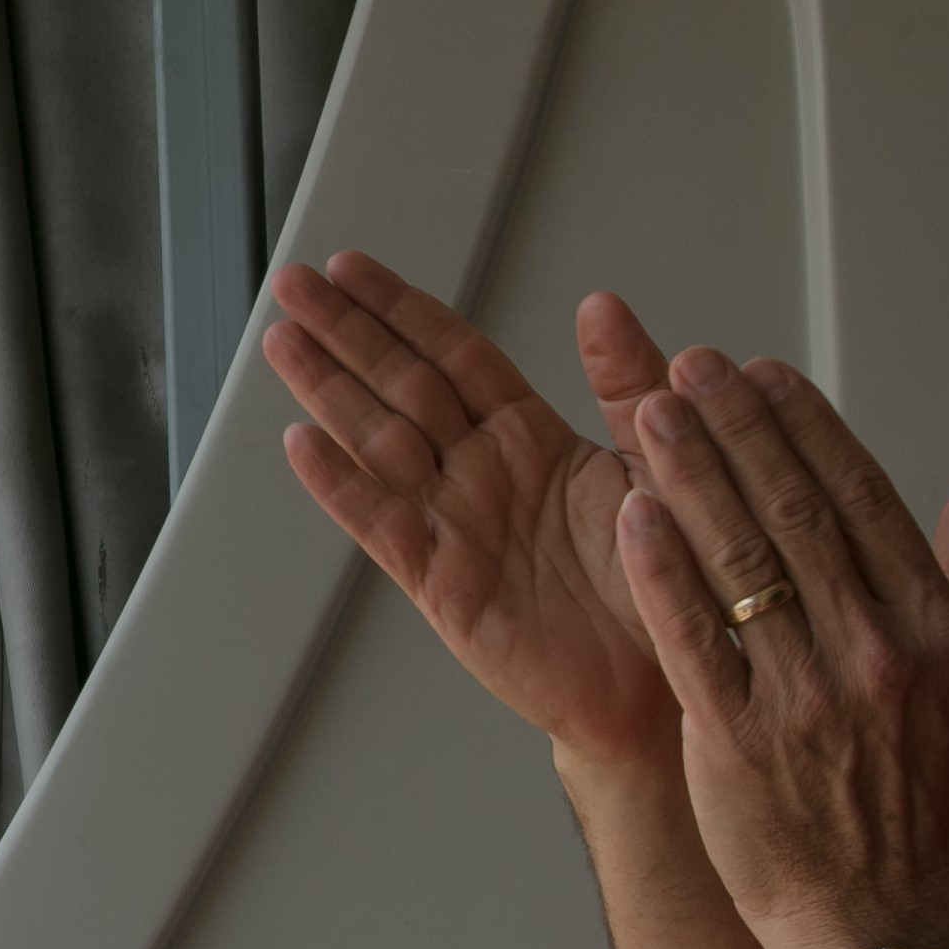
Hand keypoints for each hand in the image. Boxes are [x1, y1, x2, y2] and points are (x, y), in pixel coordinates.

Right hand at [265, 253, 682, 765]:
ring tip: (284, 340)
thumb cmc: (665, 578)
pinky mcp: (442, 583)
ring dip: (328, 390)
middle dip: (344, 332)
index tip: (352, 269)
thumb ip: (627, 383)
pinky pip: (383, 525)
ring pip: (377, 442)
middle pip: (399, 385)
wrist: (665, 679)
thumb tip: (601, 304)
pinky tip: (304, 444)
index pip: (452, 354)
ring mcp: (455, 524)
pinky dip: (341, 486)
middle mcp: (481, 473)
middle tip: (293, 284)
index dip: (400, 309)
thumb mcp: (658, 460)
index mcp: (530, 437)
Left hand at [598, 340, 948, 948]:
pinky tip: (631, 514)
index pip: (861, 498)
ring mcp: (804, 695)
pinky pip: (692, 637)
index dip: (805, 428)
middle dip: (735, 429)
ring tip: (649, 412)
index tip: (761, 375)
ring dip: (689, 476)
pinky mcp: (737, 740)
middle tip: (689, 367)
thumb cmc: (923, 804)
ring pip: (739, 561)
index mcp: (933, 626)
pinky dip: (662, 570)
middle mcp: (874, 651)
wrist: (881, 922)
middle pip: (793, 513)